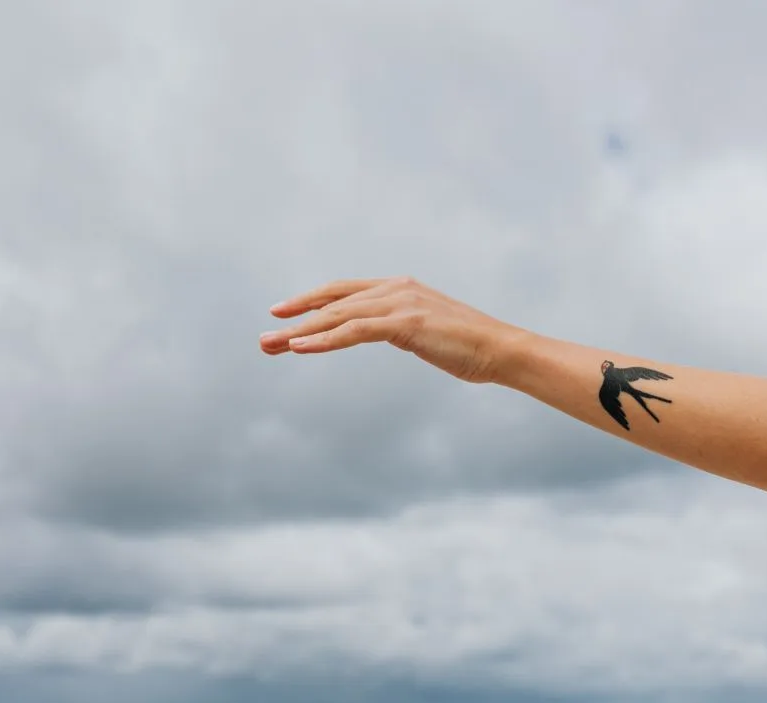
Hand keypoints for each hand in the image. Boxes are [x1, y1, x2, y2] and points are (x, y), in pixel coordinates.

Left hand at [259, 277, 524, 383]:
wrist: (502, 349)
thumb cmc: (470, 348)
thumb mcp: (429, 333)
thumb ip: (405, 328)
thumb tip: (393, 334)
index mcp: (400, 288)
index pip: (344, 291)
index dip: (311, 301)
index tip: (283, 313)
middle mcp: (395, 288)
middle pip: (331, 301)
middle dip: (295, 319)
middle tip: (263, 339)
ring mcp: (399, 303)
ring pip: (336, 316)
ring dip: (300, 332)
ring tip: (270, 345)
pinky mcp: (404, 324)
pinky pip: (353, 331)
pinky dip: (323, 339)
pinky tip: (299, 347)